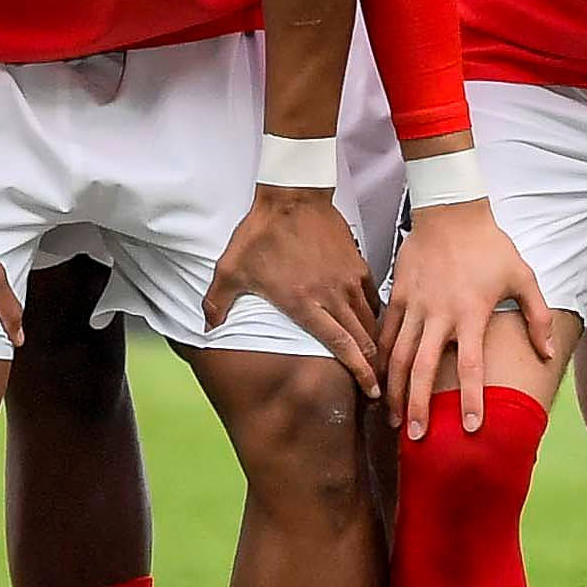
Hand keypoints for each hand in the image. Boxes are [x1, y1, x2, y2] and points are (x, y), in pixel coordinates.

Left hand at [211, 183, 384, 390]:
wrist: (291, 195)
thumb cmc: (262, 232)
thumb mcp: (230, 269)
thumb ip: (218, 302)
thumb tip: (208, 327)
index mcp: (303, 303)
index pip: (340, 345)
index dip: (358, 371)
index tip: (371, 390)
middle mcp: (330, 295)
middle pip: (362, 339)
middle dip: (374, 366)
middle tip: (379, 386)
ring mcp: (347, 279)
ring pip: (370, 320)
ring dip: (374, 341)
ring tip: (376, 359)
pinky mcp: (357, 264)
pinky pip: (371, 296)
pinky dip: (373, 313)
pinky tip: (369, 322)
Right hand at [379, 187, 555, 439]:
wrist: (451, 211)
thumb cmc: (490, 246)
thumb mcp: (523, 277)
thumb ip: (537, 317)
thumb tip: (548, 353)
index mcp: (471, 313)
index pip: (472, 365)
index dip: (472, 398)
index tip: (471, 428)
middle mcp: (439, 314)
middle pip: (425, 368)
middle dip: (419, 405)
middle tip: (417, 437)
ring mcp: (414, 305)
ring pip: (399, 355)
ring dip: (395, 389)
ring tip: (393, 418)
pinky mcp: (397, 295)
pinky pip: (386, 334)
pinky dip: (381, 359)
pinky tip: (379, 381)